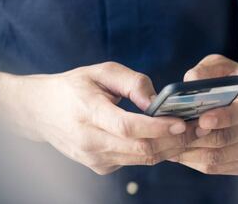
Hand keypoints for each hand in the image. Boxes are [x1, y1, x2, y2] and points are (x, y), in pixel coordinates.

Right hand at [0, 62, 194, 174]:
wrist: (40, 111)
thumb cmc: (74, 87)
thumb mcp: (101, 72)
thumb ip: (131, 82)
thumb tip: (156, 101)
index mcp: (87, 112)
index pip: (127, 126)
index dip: (157, 127)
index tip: (181, 122)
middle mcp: (89, 141)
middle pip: (140, 148)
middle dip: (174, 141)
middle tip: (197, 128)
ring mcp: (94, 158)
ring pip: (141, 159)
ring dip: (169, 148)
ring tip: (190, 133)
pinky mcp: (99, 166)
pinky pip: (134, 161)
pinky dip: (155, 152)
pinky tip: (168, 139)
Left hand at [169, 54, 237, 174]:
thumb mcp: (225, 67)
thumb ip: (207, 69)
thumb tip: (188, 81)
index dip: (222, 118)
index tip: (201, 119)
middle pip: (226, 138)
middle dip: (196, 137)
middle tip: (172, 134)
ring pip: (219, 157)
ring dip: (191, 152)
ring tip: (168, 146)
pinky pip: (219, 168)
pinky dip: (196, 162)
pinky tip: (180, 154)